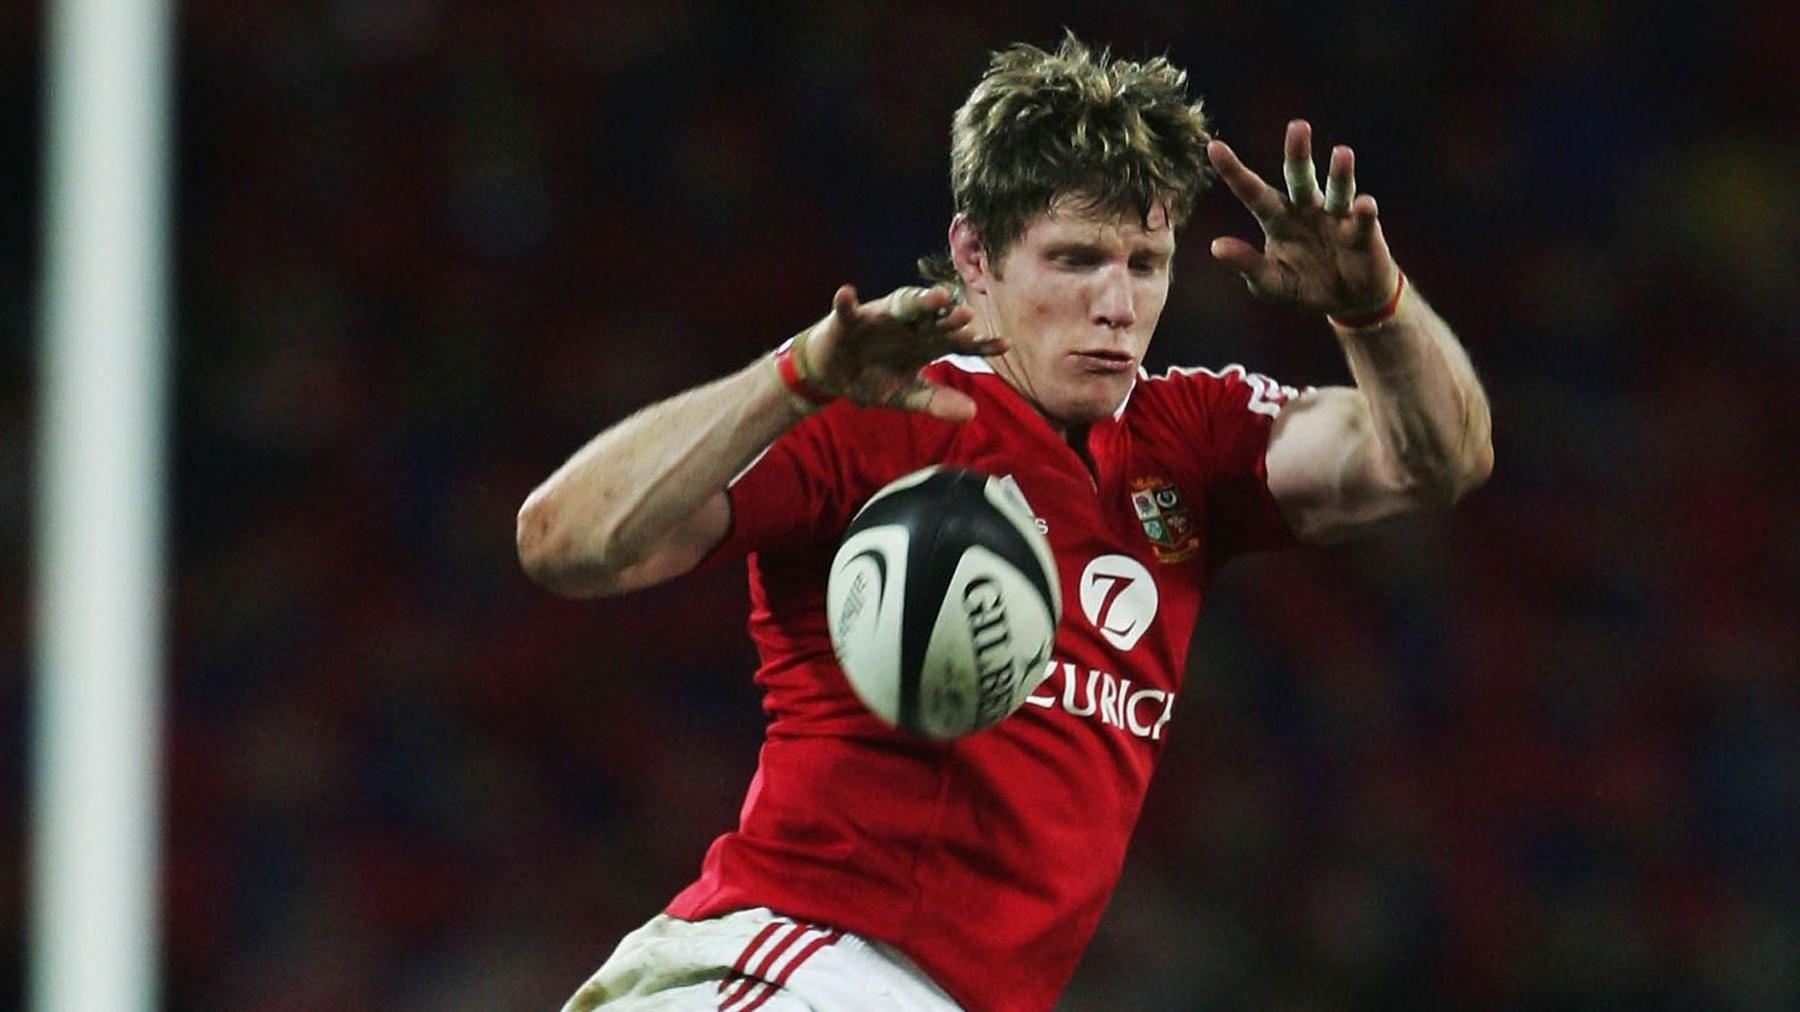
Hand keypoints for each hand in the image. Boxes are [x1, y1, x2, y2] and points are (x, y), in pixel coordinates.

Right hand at [799, 284, 1004, 421]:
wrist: (833, 376)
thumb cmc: (874, 379)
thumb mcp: (906, 395)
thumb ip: (936, 401)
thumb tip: (972, 413)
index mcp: (926, 342)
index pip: (959, 341)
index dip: (979, 343)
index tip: (1004, 345)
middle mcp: (908, 325)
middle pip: (934, 317)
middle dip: (950, 316)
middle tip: (968, 316)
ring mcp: (879, 319)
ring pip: (901, 304)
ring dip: (919, 300)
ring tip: (937, 296)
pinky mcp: (848, 320)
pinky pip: (847, 309)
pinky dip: (845, 302)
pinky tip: (846, 292)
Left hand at [1207, 120, 1399, 317]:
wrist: (1348, 301)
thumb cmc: (1304, 286)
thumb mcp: (1270, 282)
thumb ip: (1247, 264)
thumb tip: (1215, 246)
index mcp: (1278, 219)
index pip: (1253, 192)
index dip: (1234, 171)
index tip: (1213, 146)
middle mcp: (1307, 209)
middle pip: (1300, 177)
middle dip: (1299, 153)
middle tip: (1298, 126)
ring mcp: (1336, 217)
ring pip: (1337, 189)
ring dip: (1340, 172)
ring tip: (1342, 153)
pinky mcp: (1363, 232)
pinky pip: (1363, 218)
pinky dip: (1364, 211)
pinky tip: (1363, 204)